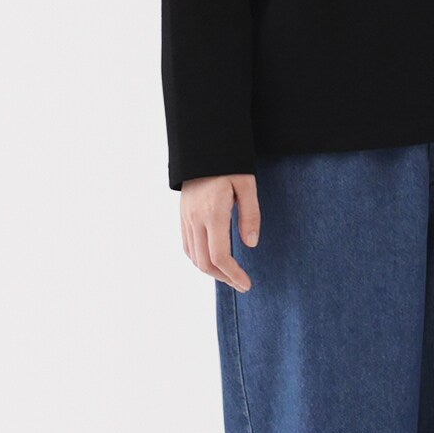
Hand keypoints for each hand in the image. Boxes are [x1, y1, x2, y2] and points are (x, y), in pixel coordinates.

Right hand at [181, 174, 259, 290]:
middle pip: (204, 262)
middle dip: (224, 278)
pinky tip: (214, 261)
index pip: (219, 255)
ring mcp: (186, 218)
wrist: (202, 148)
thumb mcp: (247, 185)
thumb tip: (250, 245)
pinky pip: (187, 246)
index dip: (233, 274)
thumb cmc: (229, 164)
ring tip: (230, 275)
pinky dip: (200, 259)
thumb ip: (250, 215)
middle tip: (242, 284)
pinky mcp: (183, 216)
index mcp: (212, 212)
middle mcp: (195, 219)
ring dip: (211, 271)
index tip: (247, 284)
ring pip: (193, 257)